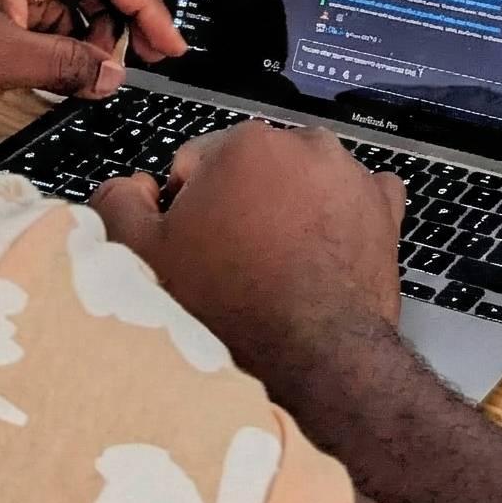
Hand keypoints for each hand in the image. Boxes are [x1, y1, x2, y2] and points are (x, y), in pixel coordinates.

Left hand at [0, 0, 185, 112]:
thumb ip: (66, 65)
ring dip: (98, 33)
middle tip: (151, 57)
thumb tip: (113, 75)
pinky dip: (70, 41)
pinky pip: (53, 14)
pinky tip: (73, 71)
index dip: (148, 6)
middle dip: (131, 14)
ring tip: (98, 74)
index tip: (169, 45)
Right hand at [90, 123, 403, 372]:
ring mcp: (348, 174)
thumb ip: (118, 205)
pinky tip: (320, 252)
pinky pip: (354, 197)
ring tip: (276, 268)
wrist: (316, 357)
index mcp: (242, 145)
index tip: (194, 245)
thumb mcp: (144, 258)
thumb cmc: (234, 310)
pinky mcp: (382, 207)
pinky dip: (339, 217)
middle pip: (250, 170)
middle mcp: (301, 146)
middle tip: (233, 263)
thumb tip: (127, 186)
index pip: (195, 165)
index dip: (187, 210)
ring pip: (300, 182)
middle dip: (239, 206)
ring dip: (288, 211)